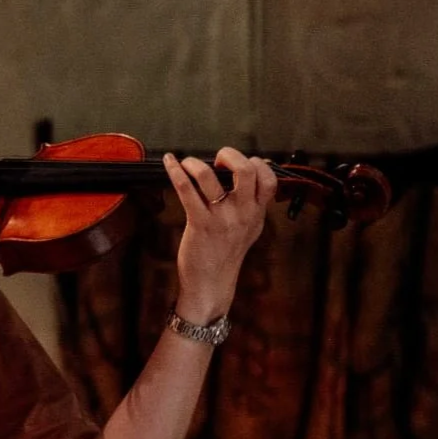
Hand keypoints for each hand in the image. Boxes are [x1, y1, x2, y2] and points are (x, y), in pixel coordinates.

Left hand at [163, 147, 276, 321]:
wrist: (212, 283)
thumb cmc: (226, 253)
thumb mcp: (249, 229)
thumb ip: (252, 203)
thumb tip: (250, 173)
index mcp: (257, 213)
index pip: (269, 179)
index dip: (256, 163)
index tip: (239, 163)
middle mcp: (243, 213)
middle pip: (246, 170)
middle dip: (229, 155)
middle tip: (217, 160)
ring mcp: (221, 218)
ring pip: (209, 177)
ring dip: (194, 163)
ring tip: (187, 163)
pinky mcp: (199, 224)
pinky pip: (186, 190)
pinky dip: (175, 171)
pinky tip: (169, 162)